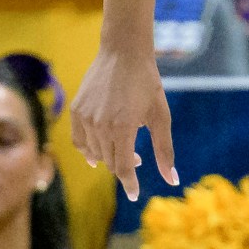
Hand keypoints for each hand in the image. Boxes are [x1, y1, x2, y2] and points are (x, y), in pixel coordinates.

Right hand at [70, 44, 173, 199]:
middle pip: (110, 161)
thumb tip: (172, 180)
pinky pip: (79, 141)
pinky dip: (88, 150)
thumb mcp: (161, 116)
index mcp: (123, 127)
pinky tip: (96, 152)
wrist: (123, 53)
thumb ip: (165, 150)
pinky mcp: (76, 110)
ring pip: (94, 153)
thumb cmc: (147, 83)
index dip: (129, 184)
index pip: (123, 168)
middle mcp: (100, 125)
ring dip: (108, 157)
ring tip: (123, 149)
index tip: (134, 195)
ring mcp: (85, 118)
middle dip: (124, 166)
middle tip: (137, 157)